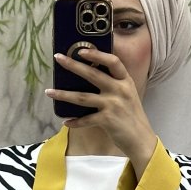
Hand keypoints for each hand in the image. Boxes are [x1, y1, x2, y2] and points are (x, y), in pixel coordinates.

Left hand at [48, 47, 156, 174]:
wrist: (141, 140)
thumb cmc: (132, 117)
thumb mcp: (128, 95)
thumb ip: (114, 85)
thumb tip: (91, 76)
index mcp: (125, 81)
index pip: (112, 61)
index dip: (97, 53)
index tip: (81, 50)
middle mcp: (119, 90)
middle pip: (92, 74)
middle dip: (73, 65)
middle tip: (58, 58)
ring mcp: (113, 105)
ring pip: (82, 97)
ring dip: (64, 94)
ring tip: (49, 92)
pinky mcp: (107, 120)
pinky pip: (86, 120)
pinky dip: (75, 122)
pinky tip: (66, 122)